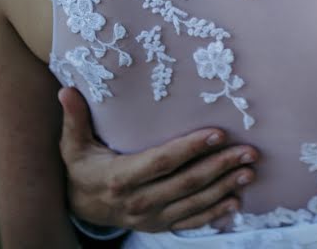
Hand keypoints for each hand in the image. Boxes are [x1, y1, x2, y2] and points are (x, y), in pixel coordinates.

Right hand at [58, 88, 258, 231]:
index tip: (217, 134)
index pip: (162, 161)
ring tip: (249, 171)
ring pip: (194, 202)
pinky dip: (215, 212)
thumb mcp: (73, 145)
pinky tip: (236, 201)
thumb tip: (66, 90)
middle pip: (186, 183)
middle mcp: (138, 201)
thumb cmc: (82, 168)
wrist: (80, 209)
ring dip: (224, 187)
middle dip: (220, 167)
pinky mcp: (160, 226)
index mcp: (120, 178)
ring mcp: (151, 217)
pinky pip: (191, 221)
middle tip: (249, 152)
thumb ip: (75, 119)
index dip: (190, 148)